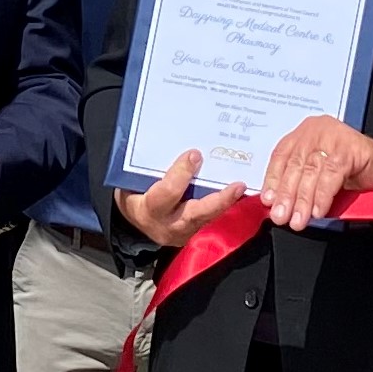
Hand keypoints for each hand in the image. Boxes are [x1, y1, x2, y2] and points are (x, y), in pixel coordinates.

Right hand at [116, 147, 250, 251]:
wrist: (136, 220)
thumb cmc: (133, 193)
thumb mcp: (130, 182)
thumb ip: (146, 167)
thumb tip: (169, 139)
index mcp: (148, 209)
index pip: (167, 193)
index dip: (180, 174)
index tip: (194, 154)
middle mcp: (168, 225)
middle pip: (195, 214)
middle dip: (217, 200)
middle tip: (237, 186)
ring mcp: (183, 232)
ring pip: (208, 218)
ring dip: (226, 202)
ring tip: (242, 187)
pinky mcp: (194, 232)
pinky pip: (210, 218)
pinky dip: (223, 204)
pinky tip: (236, 191)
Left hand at [256, 114, 372, 232]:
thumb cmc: (350, 173)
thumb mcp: (317, 177)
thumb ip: (299, 184)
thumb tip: (278, 205)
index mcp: (303, 135)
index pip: (281, 156)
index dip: (273, 180)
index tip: (268, 201)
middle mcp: (316, 131)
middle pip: (295, 164)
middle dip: (287, 195)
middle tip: (281, 216)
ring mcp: (333, 136)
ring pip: (311, 171)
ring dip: (303, 199)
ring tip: (299, 219)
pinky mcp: (350, 148)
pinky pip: (331, 174)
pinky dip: (323, 195)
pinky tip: (319, 210)